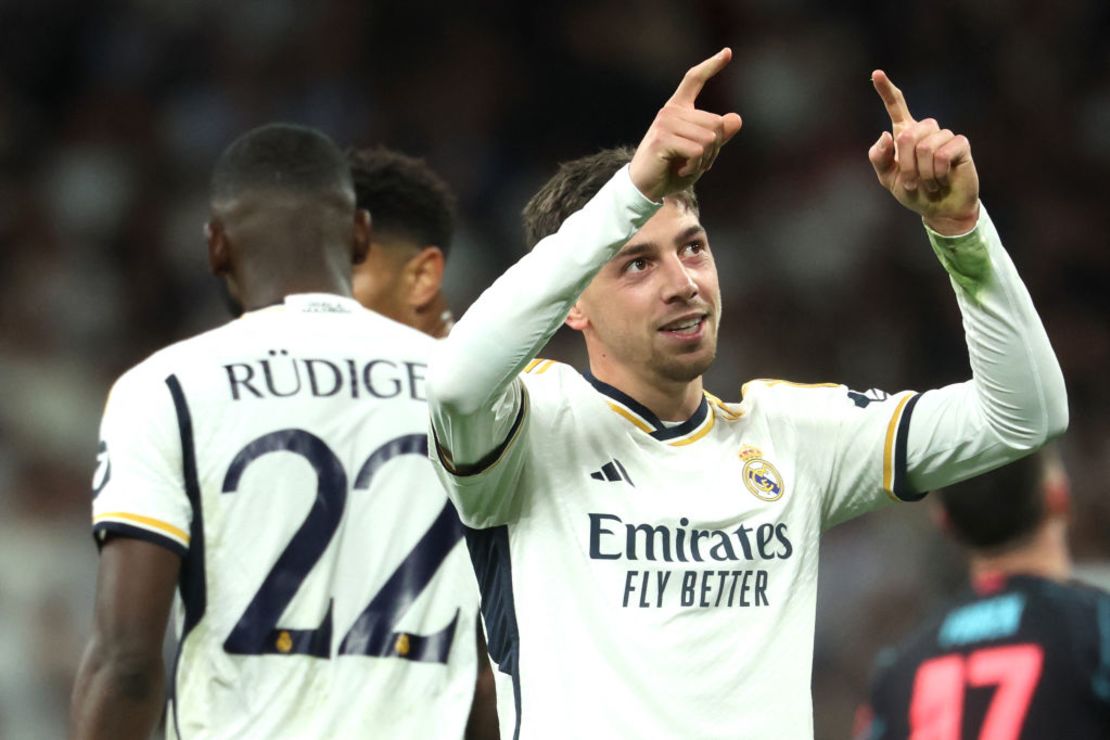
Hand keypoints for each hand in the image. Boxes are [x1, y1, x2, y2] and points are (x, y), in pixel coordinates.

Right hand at [629, 48, 743, 202]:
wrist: (644, 187)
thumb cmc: (672, 170)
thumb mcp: (700, 153)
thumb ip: (718, 136)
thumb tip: (736, 118)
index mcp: (678, 109)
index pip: (694, 79)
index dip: (711, 65)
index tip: (727, 52)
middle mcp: (670, 111)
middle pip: (716, 123)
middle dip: (715, 150)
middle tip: (697, 163)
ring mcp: (665, 123)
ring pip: (709, 139)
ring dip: (705, 160)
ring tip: (687, 167)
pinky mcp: (662, 139)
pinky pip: (697, 151)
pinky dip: (695, 167)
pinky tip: (680, 171)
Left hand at [869, 70, 979, 234]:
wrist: (939, 209)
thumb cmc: (914, 193)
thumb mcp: (889, 179)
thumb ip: (880, 159)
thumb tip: (885, 135)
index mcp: (905, 135)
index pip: (896, 107)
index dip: (886, 91)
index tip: (876, 73)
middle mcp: (925, 131)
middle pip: (907, 135)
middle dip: (906, 165)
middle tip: (913, 183)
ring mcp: (944, 136)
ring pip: (925, 147)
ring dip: (923, 173)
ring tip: (929, 184)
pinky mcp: (961, 145)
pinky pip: (942, 154)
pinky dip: (937, 173)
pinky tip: (942, 180)